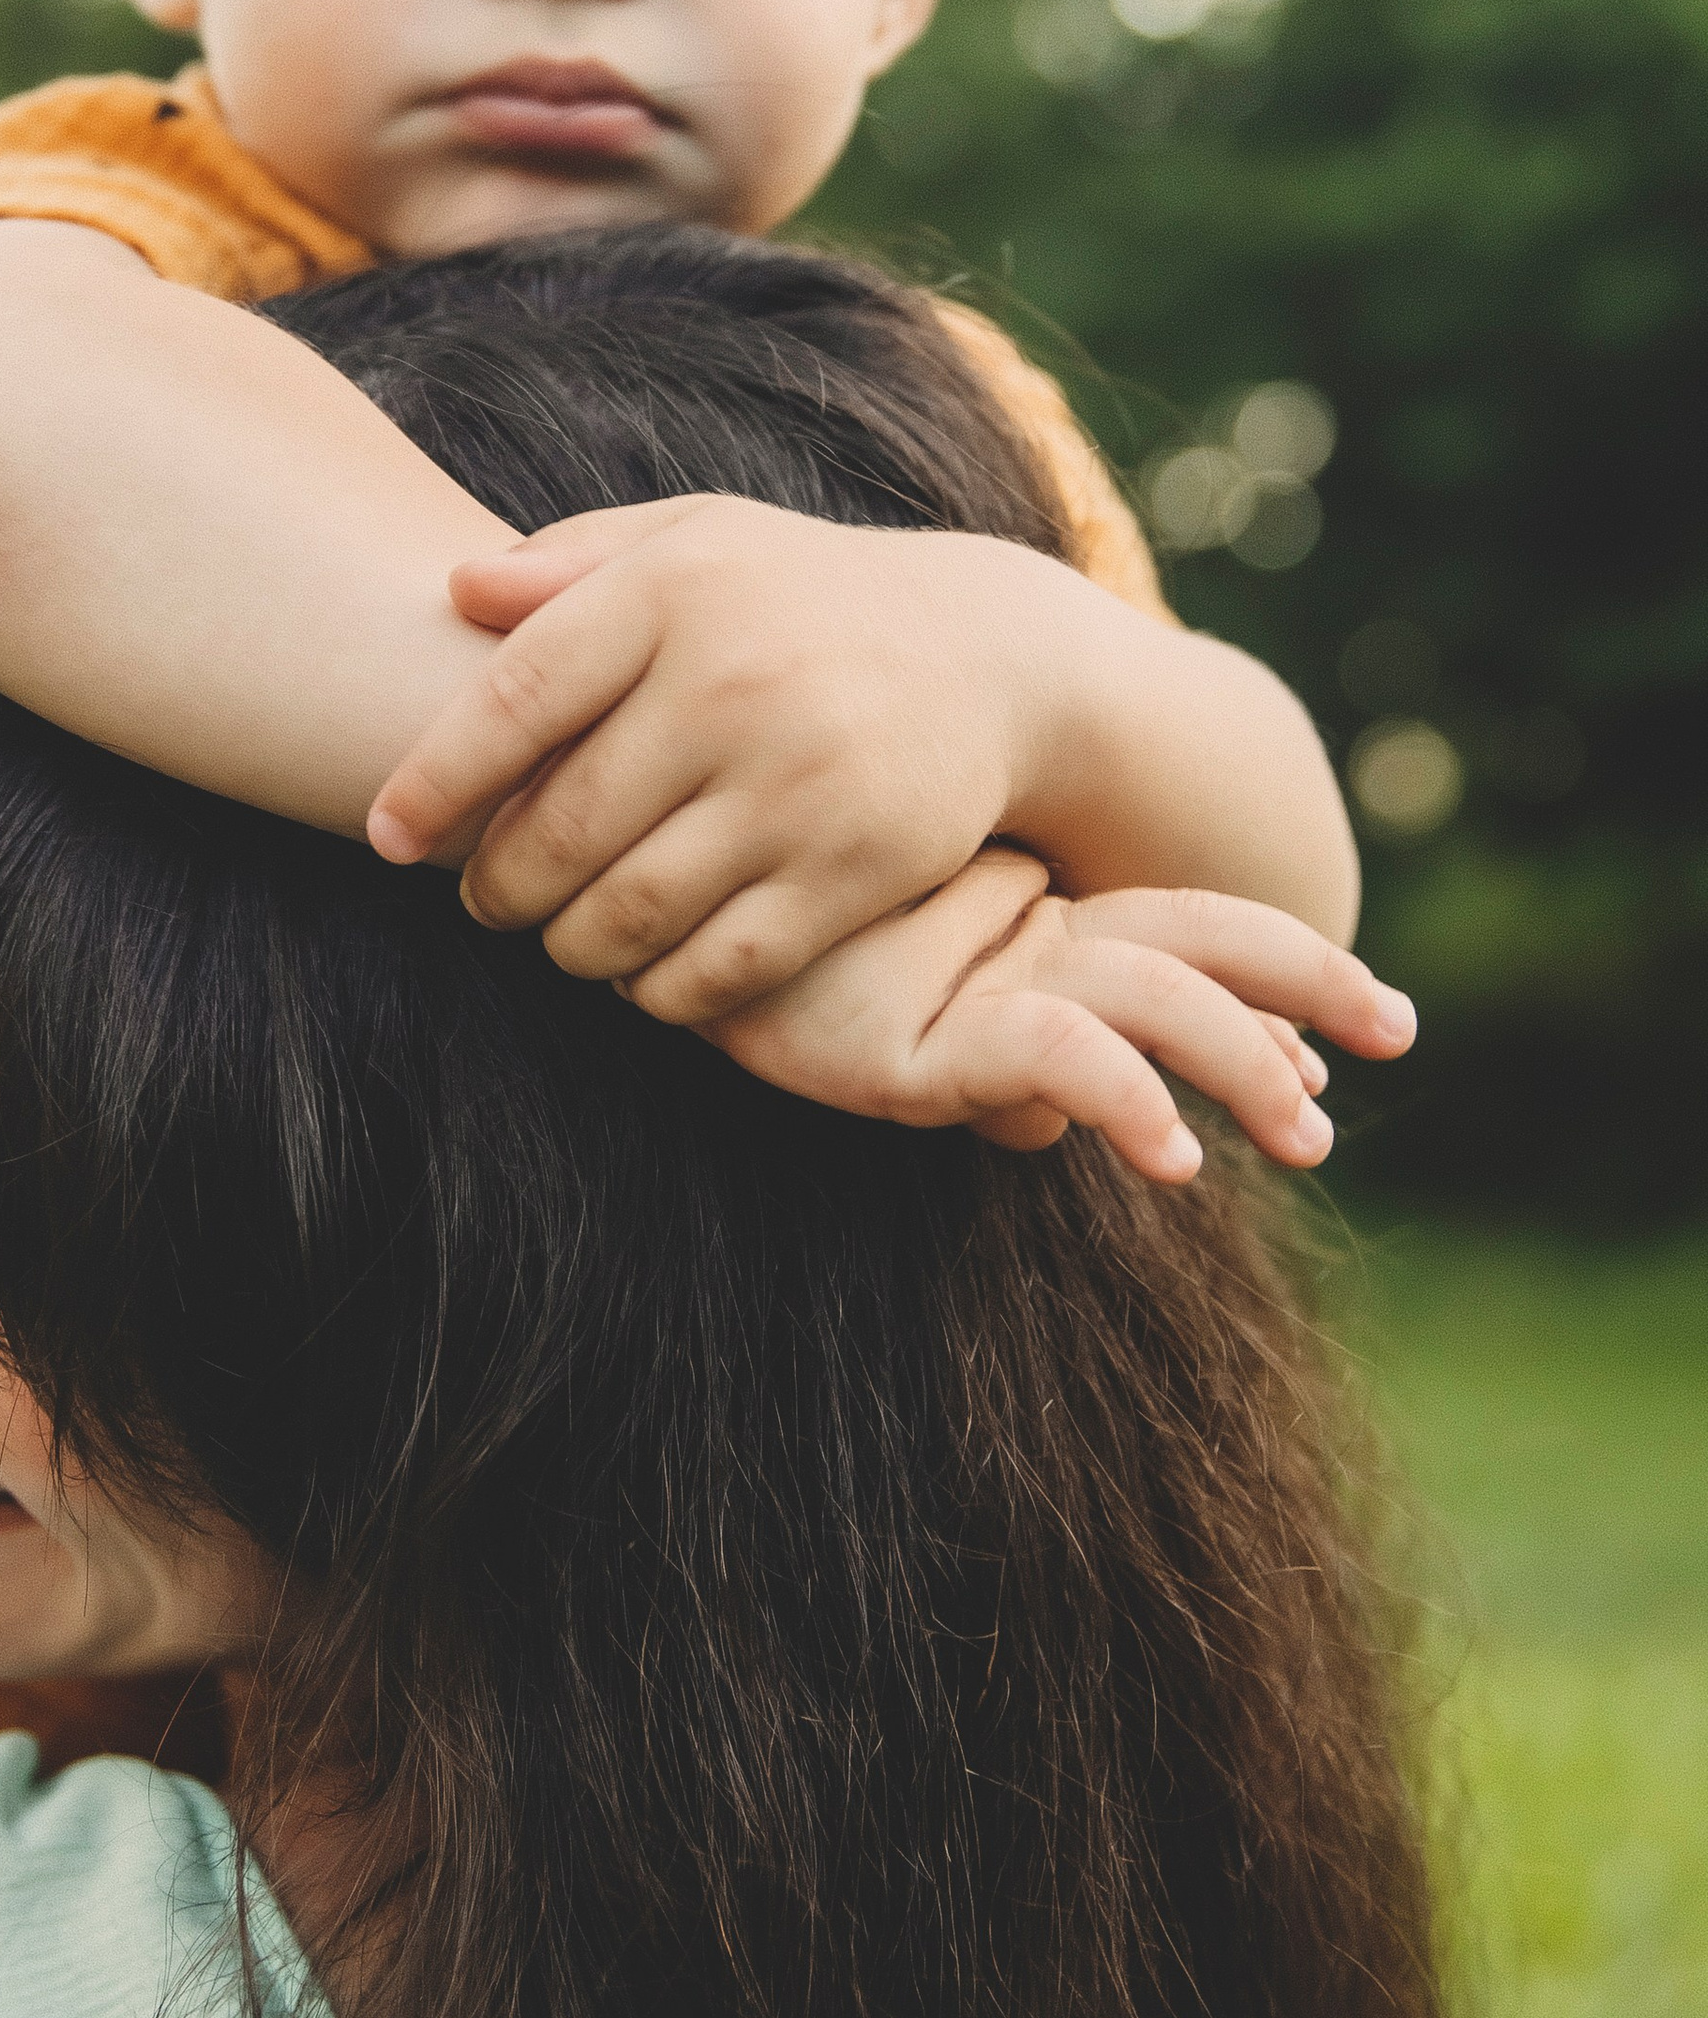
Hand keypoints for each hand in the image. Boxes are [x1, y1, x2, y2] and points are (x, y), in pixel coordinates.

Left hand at [369, 497, 1068, 1017]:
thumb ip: (577, 559)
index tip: (385, 835)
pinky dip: (662, 989)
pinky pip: (720, 967)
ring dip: (570, 946)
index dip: (433, 781)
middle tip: (483, 899)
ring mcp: (801, 784)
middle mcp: (736, 684)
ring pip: (629, 913)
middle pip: (561, 830)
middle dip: (498, 887)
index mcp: (678, 591)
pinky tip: (645, 972)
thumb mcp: (700, 540)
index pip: (514, 700)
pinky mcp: (857, 869)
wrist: (991, 657)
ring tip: (559, 935)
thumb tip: (456, 590)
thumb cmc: (800, 599)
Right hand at [702, 852, 1415, 1185]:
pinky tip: (1172, 1159)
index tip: (1366, 1025)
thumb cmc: (736, 927)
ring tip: (1312, 1131)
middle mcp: (1015, 931)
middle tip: (1398, 1027)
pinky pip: (1049, 1058)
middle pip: (1197, 938)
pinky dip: (1122, 1102)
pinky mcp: (913, 1028)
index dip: (1282, 962)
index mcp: (1022, 911)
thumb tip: (1042, 1130)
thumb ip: (976, 1053)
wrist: (619, 858)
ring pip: (1150, 999)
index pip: (1180, 922)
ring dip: (1244, 1062)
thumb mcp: (882, 998)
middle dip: (1308, 982)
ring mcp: (968, 972)